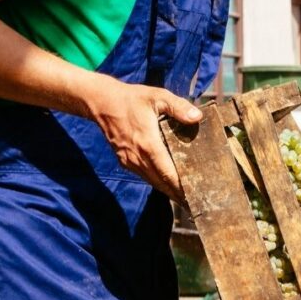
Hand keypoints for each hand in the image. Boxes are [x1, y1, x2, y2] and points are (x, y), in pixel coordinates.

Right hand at [82, 77, 201, 199]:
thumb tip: (197, 117)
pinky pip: (144, 176)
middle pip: (161, 182)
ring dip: (168, 191)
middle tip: (196, 202)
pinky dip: (157, 182)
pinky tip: (168, 185)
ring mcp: (129, 160)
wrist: (103, 102)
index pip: (168, 173)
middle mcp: (138, 157)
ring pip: (152, 181)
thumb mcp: (158, 97)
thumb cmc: (133, 99)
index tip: (195, 195)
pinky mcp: (125, 161)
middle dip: (178, 194)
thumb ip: (179, 107)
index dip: (181, 187)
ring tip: (186, 198)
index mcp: (148, 144)